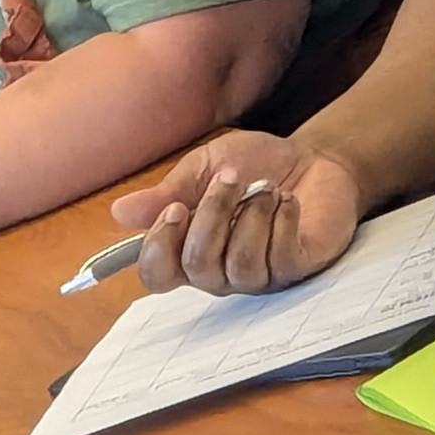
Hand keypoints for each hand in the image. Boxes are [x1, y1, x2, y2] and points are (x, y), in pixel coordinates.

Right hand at [114, 134, 358, 295]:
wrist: (314, 158)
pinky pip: (276, 258)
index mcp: (189, 249)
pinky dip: (280, 220)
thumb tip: (120, 212)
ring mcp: (258, 276)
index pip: (157, 275)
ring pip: (239, 265)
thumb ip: (168, 192)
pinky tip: (287, 201)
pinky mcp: (294, 270)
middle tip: (231, 178)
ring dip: (251, 216)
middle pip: (197, 266)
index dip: (159, 248)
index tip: (175, 208)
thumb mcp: (205, 167)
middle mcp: (220, 272)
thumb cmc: (257, 166)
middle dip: (212, 215)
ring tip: (267, 188)